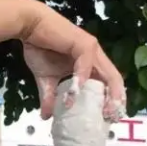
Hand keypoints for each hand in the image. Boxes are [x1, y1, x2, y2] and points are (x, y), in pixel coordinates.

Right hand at [22, 4, 125, 120]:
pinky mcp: (83, 43)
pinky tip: (74, 93)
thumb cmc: (39, 48)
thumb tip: (46, 117)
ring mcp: (91, 49)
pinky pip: (86, 65)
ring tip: (103, 111)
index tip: (108, 119)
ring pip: (108, 73)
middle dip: (117, 100)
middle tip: (112, 118)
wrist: (30, 27)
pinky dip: (81, 80)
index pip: (108, 84)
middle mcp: (95, 56)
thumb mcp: (46, 79)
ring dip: (107, 94)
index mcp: (90, 64)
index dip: (111, 100)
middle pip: (114, 79)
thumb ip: (49, 97)